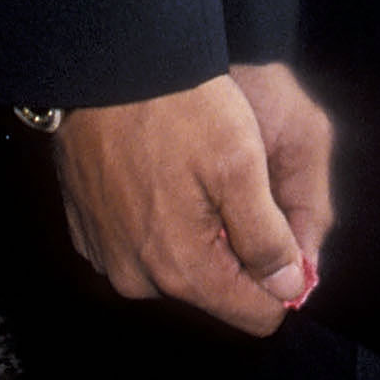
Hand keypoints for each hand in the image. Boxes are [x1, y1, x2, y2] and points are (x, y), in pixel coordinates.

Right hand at [51, 66, 332, 337]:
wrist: (105, 65)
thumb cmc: (178, 107)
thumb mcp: (242, 165)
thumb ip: (268, 238)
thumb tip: (288, 290)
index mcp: (182, 270)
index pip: (256, 314)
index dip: (284, 273)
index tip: (286, 226)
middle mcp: (138, 278)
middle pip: (218, 287)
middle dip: (239, 243)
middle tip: (238, 179)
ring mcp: (109, 256)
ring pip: (182, 262)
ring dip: (202, 226)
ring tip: (199, 167)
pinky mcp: (91, 232)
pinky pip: (143, 241)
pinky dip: (163, 213)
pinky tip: (166, 167)